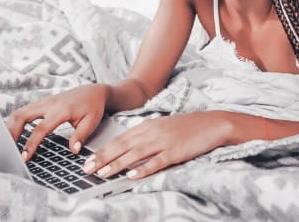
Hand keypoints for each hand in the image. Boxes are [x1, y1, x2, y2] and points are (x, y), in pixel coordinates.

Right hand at [6, 83, 108, 160]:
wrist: (94, 91)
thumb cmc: (93, 107)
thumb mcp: (92, 122)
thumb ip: (81, 136)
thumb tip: (73, 150)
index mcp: (61, 110)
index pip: (41, 128)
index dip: (31, 144)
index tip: (24, 157)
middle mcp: (49, 104)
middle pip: (21, 115)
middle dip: (11, 132)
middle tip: (6, 150)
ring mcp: (43, 102)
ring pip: (19, 112)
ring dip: (10, 127)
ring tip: (6, 144)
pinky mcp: (41, 103)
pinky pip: (23, 111)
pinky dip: (15, 122)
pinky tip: (12, 134)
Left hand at [83, 111, 236, 179]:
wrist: (211, 123)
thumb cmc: (186, 127)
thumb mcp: (161, 127)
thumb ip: (144, 135)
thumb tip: (126, 148)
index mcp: (147, 125)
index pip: (119, 139)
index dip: (103, 149)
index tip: (88, 159)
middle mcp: (151, 132)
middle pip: (122, 146)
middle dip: (103, 158)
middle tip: (86, 168)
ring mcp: (163, 142)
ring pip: (134, 154)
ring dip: (117, 164)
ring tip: (102, 173)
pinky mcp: (175, 152)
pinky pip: (155, 162)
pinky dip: (142, 169)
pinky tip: (131, 175)